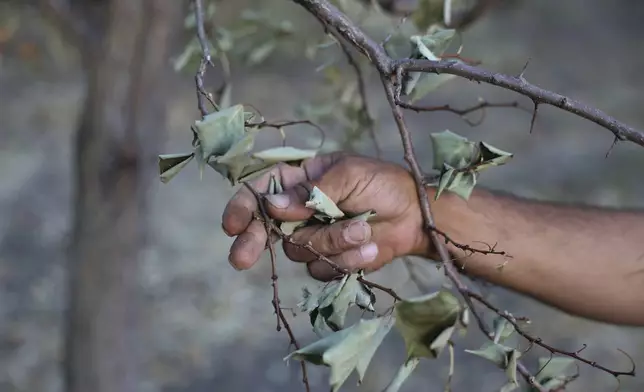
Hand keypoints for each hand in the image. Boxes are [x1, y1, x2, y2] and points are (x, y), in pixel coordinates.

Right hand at [221, 152, 428, 280]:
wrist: (416, 217)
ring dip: (332, 242)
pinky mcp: (329, 261)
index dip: (243, 207)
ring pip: (299, 251)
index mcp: (300, 181)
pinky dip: (347, 259)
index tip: (232, 225)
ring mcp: (313, 237)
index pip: (261, 191)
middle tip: (240, 258)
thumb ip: (311, 192)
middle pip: (264, 228)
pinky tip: (369, 246)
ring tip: (363, 228)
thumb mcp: (348, 176)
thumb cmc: (383, 185)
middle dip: (252, 242)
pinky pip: (322, 269)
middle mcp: (300, 211)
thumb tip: (272, 205)